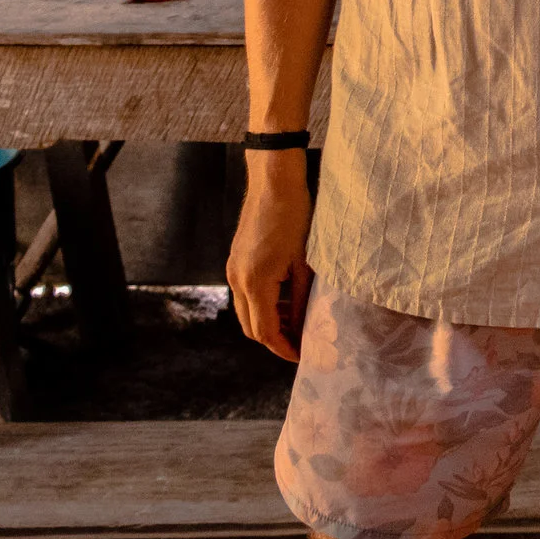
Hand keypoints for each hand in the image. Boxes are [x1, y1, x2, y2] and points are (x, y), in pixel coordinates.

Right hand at [227, 152, 314, 360]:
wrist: (273, 183)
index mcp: (255, 283)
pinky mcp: (234, 261)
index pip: (265, 332)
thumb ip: (302, 300)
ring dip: (268, 321)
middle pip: (251, 328)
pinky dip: (262, 304)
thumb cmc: (296, 218)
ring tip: (297, 319)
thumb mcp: (304, 263)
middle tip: (301, 341)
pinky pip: (245, 294)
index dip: (284, 348)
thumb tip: (306, 328)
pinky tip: (284, 298)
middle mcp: (238, 280)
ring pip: (246, 312)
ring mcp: (233, 270)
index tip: (303, 355)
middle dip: (275, 339)